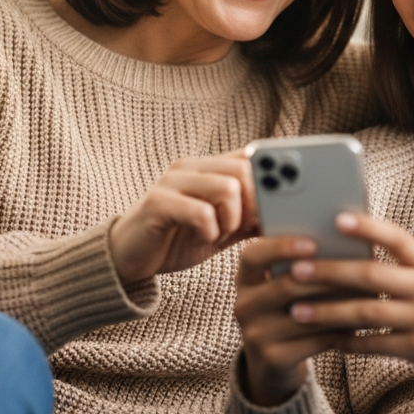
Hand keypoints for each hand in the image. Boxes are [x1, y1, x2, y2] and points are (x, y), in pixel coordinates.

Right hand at [109, 151, 258, 284]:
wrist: (129, 256)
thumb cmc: (176, 239)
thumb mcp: (222, 229)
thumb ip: (249, 218)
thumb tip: (284, 215)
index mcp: (207, 167)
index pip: (250, 157)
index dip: (268, 182)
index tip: (272, 209)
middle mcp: (190, 167)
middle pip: (244, 169)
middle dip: (254, 205)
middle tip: (243, 228)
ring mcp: (172, 181)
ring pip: (228, 188)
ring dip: (232, 220)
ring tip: (219, 235)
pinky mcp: (157, 202)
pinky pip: (201, 212)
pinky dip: (211, 232)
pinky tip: (203, 239)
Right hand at [234, 235, 347, 406]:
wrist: (273, 362)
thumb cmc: (288, 310)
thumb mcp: (283, 285)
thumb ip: (303, 264)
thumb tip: (346, 241)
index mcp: (245, 278)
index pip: (253, 255)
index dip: (281, 247)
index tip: (313, 243)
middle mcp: (244, 305)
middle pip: (284, 286)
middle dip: (323, 277)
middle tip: (357, 269)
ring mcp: (255, 335)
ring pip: (304, 315)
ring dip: (339, 304)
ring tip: (369, 293)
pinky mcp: (273, 358)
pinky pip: (314, 341)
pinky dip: (340, 330)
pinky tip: (361, 321)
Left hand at [289, 213, 413, 381]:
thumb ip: (393, 259)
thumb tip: (340, 238)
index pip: (398, 238)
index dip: (369, 228)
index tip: (337, 219)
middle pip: (372, 276)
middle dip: (331, 273)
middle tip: (297, 271)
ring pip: (367, 313)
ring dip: (328, 311)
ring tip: (298, 310)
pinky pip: (375, 345)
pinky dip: (348, 342)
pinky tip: (327, 338)